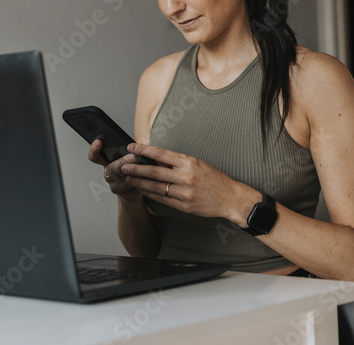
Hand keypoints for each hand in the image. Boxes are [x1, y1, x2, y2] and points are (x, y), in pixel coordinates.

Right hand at [87, 139, 142, 201]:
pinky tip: (146, 177)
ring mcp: (114, 184)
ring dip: (133, 173)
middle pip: (110, 168)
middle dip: (122, 162)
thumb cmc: (131, 169)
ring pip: (121, 179)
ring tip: (142, 167)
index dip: (94, 150)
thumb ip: (129, 152)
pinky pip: (131, 186)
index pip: (95, 156)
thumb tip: (137, 146)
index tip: (98, 142)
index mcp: (107, 161)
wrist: (134, 189)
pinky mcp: (123, 193)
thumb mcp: (128, 157)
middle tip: (134, 157)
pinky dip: (139, 181)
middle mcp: (108, 173)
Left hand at [121, 143, 253, 223]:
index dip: (144, 149)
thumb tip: (157, 157)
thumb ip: (178, 162)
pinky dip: (150, 194)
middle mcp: (185, 177)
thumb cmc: (215, 179)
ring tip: (129, 177)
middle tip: (123, 165)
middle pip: (154, 171)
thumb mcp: (198, 163)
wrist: (230, 198)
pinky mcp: (183, 206)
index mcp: (189, 162)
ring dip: (139, 181)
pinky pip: (162, 199)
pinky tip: (142, 189)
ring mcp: (184, 193)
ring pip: (155, 186)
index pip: (161, 153)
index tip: (132, 146)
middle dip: (136, 167)